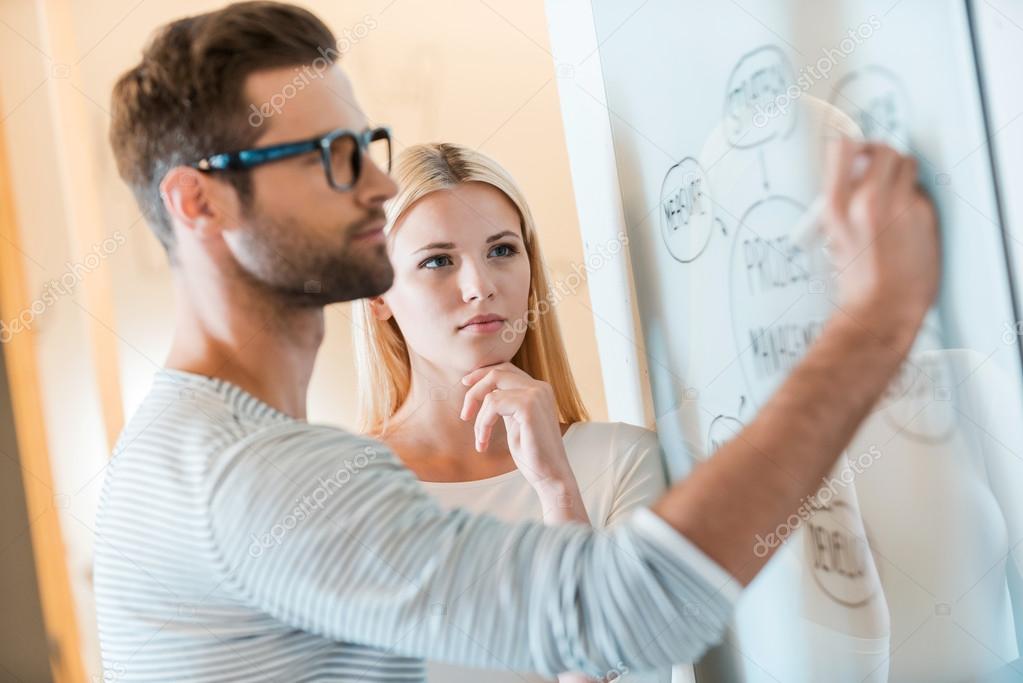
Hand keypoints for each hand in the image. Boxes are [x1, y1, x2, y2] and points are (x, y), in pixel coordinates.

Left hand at [460, 363, 581, 512]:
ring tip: (480, 439)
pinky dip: (483, 424)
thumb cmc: (533, 454)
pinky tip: (483, 442)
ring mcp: (536, 394)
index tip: (465, 384)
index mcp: (538, 389)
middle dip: (474, 391)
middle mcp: (540, 387)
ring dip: (479, 417)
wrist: (550, 475)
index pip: (506, 369)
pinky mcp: (528, 406)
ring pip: (491, 391)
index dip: (483, 374)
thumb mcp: (515, 423)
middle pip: (497, 373)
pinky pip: (493, 405)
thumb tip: (485, 392)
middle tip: (464, 415)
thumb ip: (506, 404)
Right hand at [822, 138, 939, 336]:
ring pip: (907, 164)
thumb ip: (842, 199)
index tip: (854, 149)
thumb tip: (855, 172)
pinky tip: (905, 219)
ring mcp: (900, 206)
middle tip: (877, 166)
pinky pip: (920, 192)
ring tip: (893, 191)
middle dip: (881, 155)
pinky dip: (913, 199)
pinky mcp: (924, 214)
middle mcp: (868, 201)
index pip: (843, 148)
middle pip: (882, 149)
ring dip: (900, 172)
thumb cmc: (857, 278)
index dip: (851, 145)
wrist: (882, 306)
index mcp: (836, 206)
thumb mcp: (833, 235)